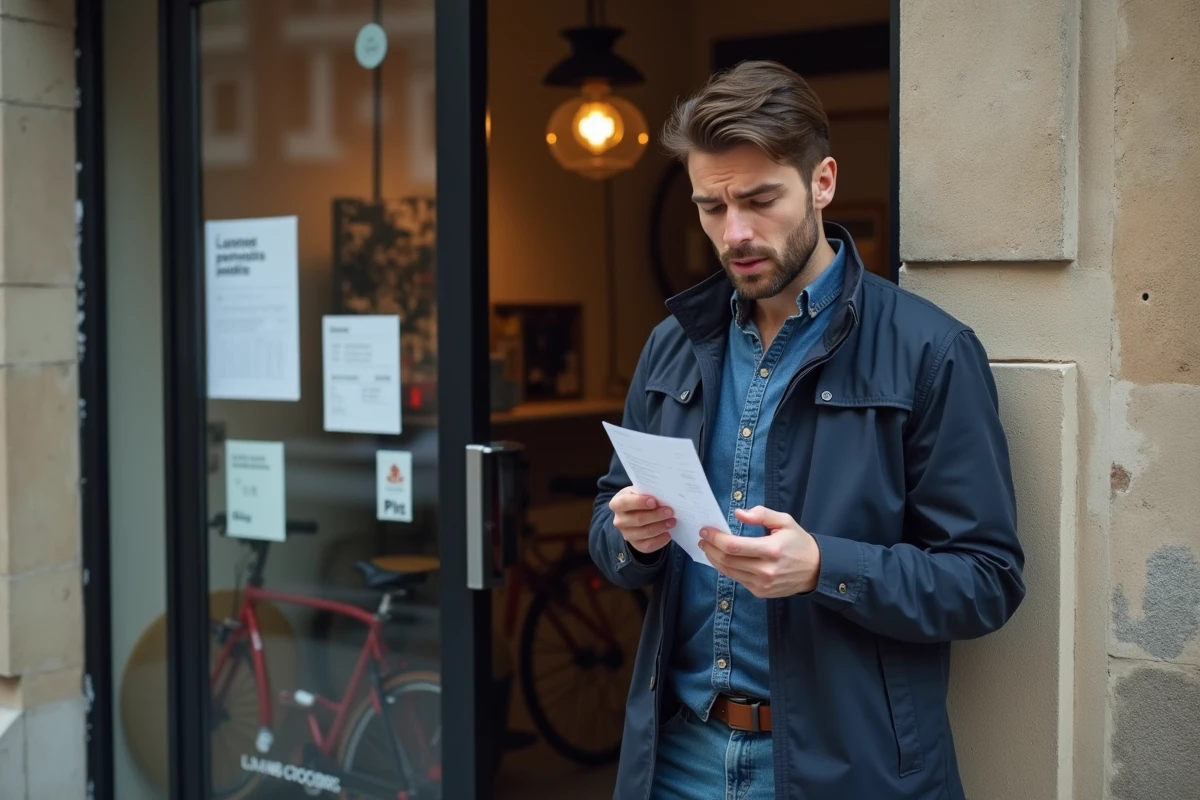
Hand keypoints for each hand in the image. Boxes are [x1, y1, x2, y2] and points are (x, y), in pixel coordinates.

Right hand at [609, 487, 675, 553]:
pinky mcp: (636, 544)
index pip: (625, 503)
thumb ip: (647, 492)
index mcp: (617, 504)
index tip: (654, 502)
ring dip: (661, 526)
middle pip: (638, 519)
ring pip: (645, 532)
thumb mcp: (639, 491)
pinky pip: (649, 545)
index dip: (639, 502)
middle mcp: (619, 521)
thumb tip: (663, 496)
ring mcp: (627, 534)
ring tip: (672, 521)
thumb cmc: (639, 499)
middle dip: (656, 515)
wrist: (636, 513)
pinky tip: (668, 533)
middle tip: (670, 511)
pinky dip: (661, 539)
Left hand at [698, 506, 820, 596]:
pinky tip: (722, 558)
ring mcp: (762, 584)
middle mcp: (766, 570)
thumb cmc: (798, 542)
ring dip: (714, 558)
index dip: (716, 538)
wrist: (815, 570)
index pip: (734, 546)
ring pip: (728, 572)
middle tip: (703, 538)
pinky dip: (726, 568)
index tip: (705, 530)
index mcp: (772, 549)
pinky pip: (736, 579)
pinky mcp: (760, 592)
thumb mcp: (784, 521)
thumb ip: (761, 514)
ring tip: (708, 547)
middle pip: (727, 560)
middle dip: (710, 548)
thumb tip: (738, 513)